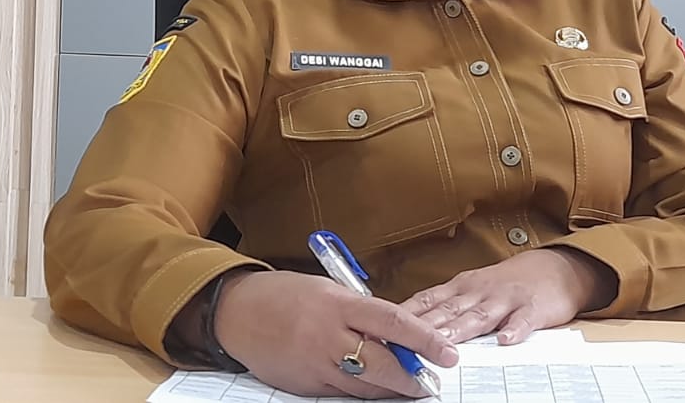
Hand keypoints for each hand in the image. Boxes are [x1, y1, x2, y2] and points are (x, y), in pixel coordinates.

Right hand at [209, 271, 457, 398]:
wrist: (237, 312)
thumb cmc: (287, 295)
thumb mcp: (329, 292)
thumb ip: (361, 312)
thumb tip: (398, 333)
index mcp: (339, 305)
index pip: (393, 321)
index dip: (425, 339)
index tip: (448, 353)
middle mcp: (329, 336)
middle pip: (382, 365)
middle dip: (412, 378)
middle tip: (430, 383)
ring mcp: (315, 364)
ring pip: (364, 387)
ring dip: (390, 389)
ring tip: (408, 387)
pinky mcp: (304, 385)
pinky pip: (341, 394)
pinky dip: (361, 392)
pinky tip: (372, 388)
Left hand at [402, 249, 616, 344]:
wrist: (554, 269)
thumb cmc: (506, 284)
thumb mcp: (471, 290)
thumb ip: (444, 309)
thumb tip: (406, 329)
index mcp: (461, 287)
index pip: (427, 301)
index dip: (404, 316)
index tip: (383, 329)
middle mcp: (479, 291)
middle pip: (448, 311)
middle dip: (425, 328)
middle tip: (405, 343)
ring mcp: (506, 298)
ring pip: (480, 315)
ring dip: (461, 330)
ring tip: (445, 345)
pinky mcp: (533, 308)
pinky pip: (523, 320)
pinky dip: (514, 329)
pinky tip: (505, 340)